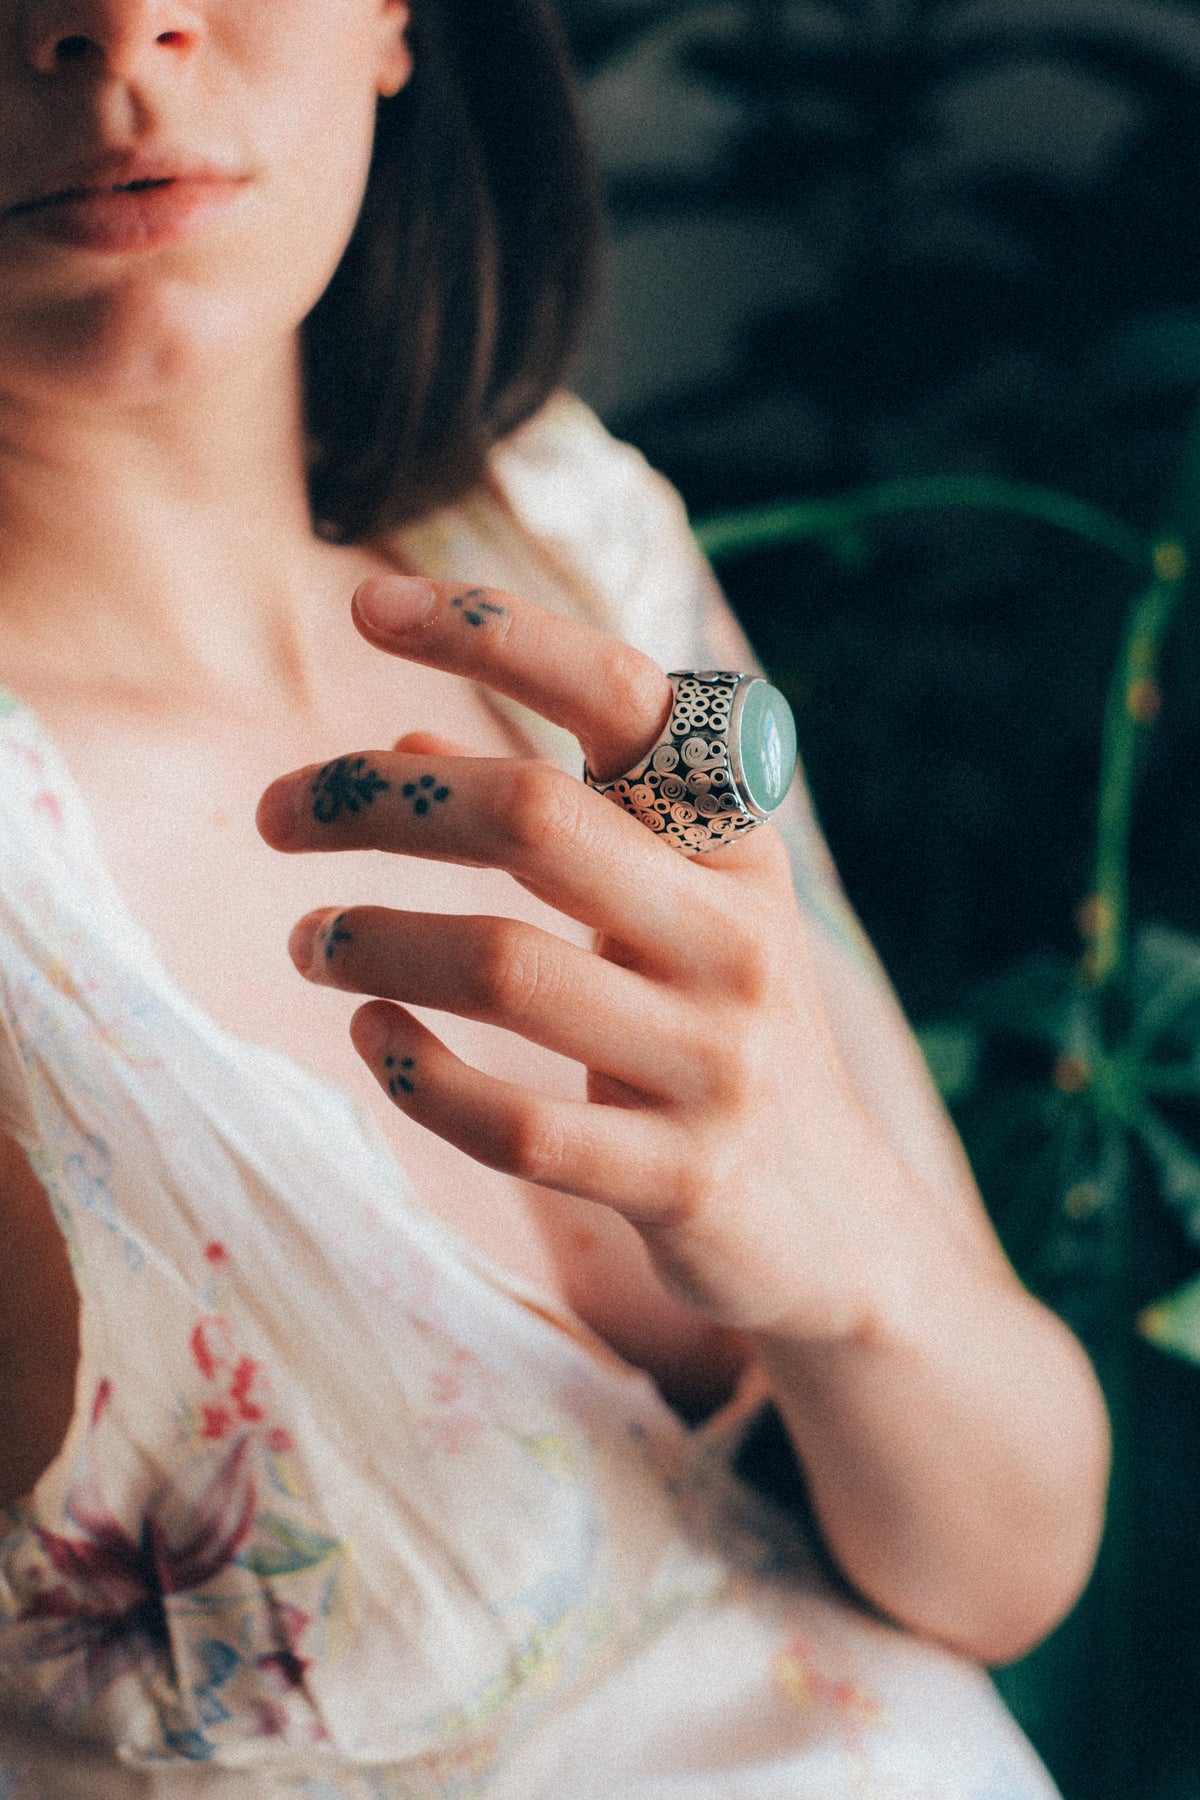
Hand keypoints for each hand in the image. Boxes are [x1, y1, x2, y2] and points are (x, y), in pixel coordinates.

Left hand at [256, 573, 907, 1340]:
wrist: (836, 1226)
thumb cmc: (718, 1035)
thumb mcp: (670, 914)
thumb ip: (557, 828)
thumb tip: (396, 751)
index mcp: (737, 844)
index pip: (620, 696)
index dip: (494, 632)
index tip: (367, 601)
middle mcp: (735, 932)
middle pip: (532, 816)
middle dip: (374, 802)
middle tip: (275, 815)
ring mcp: (714, 1058)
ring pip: (504, 968)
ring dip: (371, 940)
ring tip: (308, 941)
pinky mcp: (677, 1177)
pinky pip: (514, 1123)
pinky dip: (415, 1072)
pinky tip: (371, 1039)